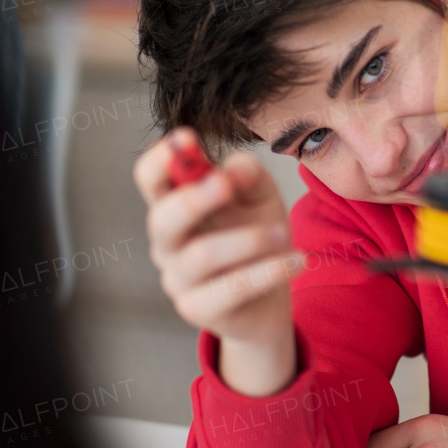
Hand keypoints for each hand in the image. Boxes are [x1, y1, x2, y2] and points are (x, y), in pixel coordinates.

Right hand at [133, 127, 301, 395]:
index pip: (150, 179)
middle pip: (162, 219)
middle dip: (193, 198)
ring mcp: (179, 279)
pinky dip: (270, 271)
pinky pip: (233, 287)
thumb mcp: (260, 196)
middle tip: (226, 184)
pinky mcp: (199, 309)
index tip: (188, 138)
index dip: (161, 158)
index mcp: (175, 205)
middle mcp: (168, 242)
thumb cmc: (257, 235)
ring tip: (283, 233)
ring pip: (203, 255)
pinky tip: (298, 260)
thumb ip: (247, 175)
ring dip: (248, 239)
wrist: (270, 297)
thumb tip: (232, 170)